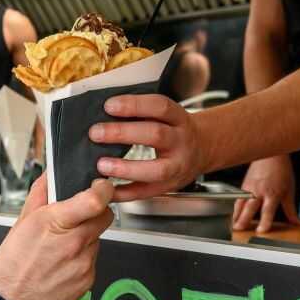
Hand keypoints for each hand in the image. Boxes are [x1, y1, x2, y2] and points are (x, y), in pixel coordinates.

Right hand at [0, 176, 113, 299]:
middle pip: (104, 217)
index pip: (95, 200)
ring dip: (85, 238)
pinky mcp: (88, 281)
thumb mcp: (21, 223)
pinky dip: (81, 259)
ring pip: (97, 239)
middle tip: (77, 218)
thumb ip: (40, 195)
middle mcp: (74, 244)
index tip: (101, 187)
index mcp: (56, 224)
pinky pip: (92, 261)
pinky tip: (61, 265)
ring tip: (60, 248)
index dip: (103, 190)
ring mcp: (84, 264)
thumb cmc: (10, 266)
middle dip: (95, 213)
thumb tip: (49, 175)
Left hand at [88, 94, 204, 201]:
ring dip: (126, 168)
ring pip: (156, 169)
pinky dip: (125, 193)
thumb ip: (142, 113)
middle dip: (123, 133)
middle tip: (96, 133)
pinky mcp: (169, 186)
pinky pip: (147, 193)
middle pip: (156, 135)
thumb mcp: (167, 115)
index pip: (160, 107)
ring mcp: (177, 166)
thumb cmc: (176, 130)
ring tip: (102, 165)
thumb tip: (103, 111)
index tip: (109, 106)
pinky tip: (108, 190)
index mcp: (179, 119)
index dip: (134, 105)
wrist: (203, 150)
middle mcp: (181, 141)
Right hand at [232, 155, 299, 232]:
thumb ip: (291, 209)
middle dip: (243, 219)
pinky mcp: (244, 184)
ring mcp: (250, 187)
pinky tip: (233, 213)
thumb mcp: (289, 191)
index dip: (264, 221)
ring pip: (240, 202)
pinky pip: (238, 197)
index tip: (261, 230)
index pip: (267, 210)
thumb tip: (297, 223)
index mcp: (272, 193)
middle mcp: (259, 191)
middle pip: (249, 207)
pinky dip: (235, 206)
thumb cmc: (281, 171)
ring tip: (232, 224)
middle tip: (238, 229)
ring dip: (236, 214)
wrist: (271, 155)